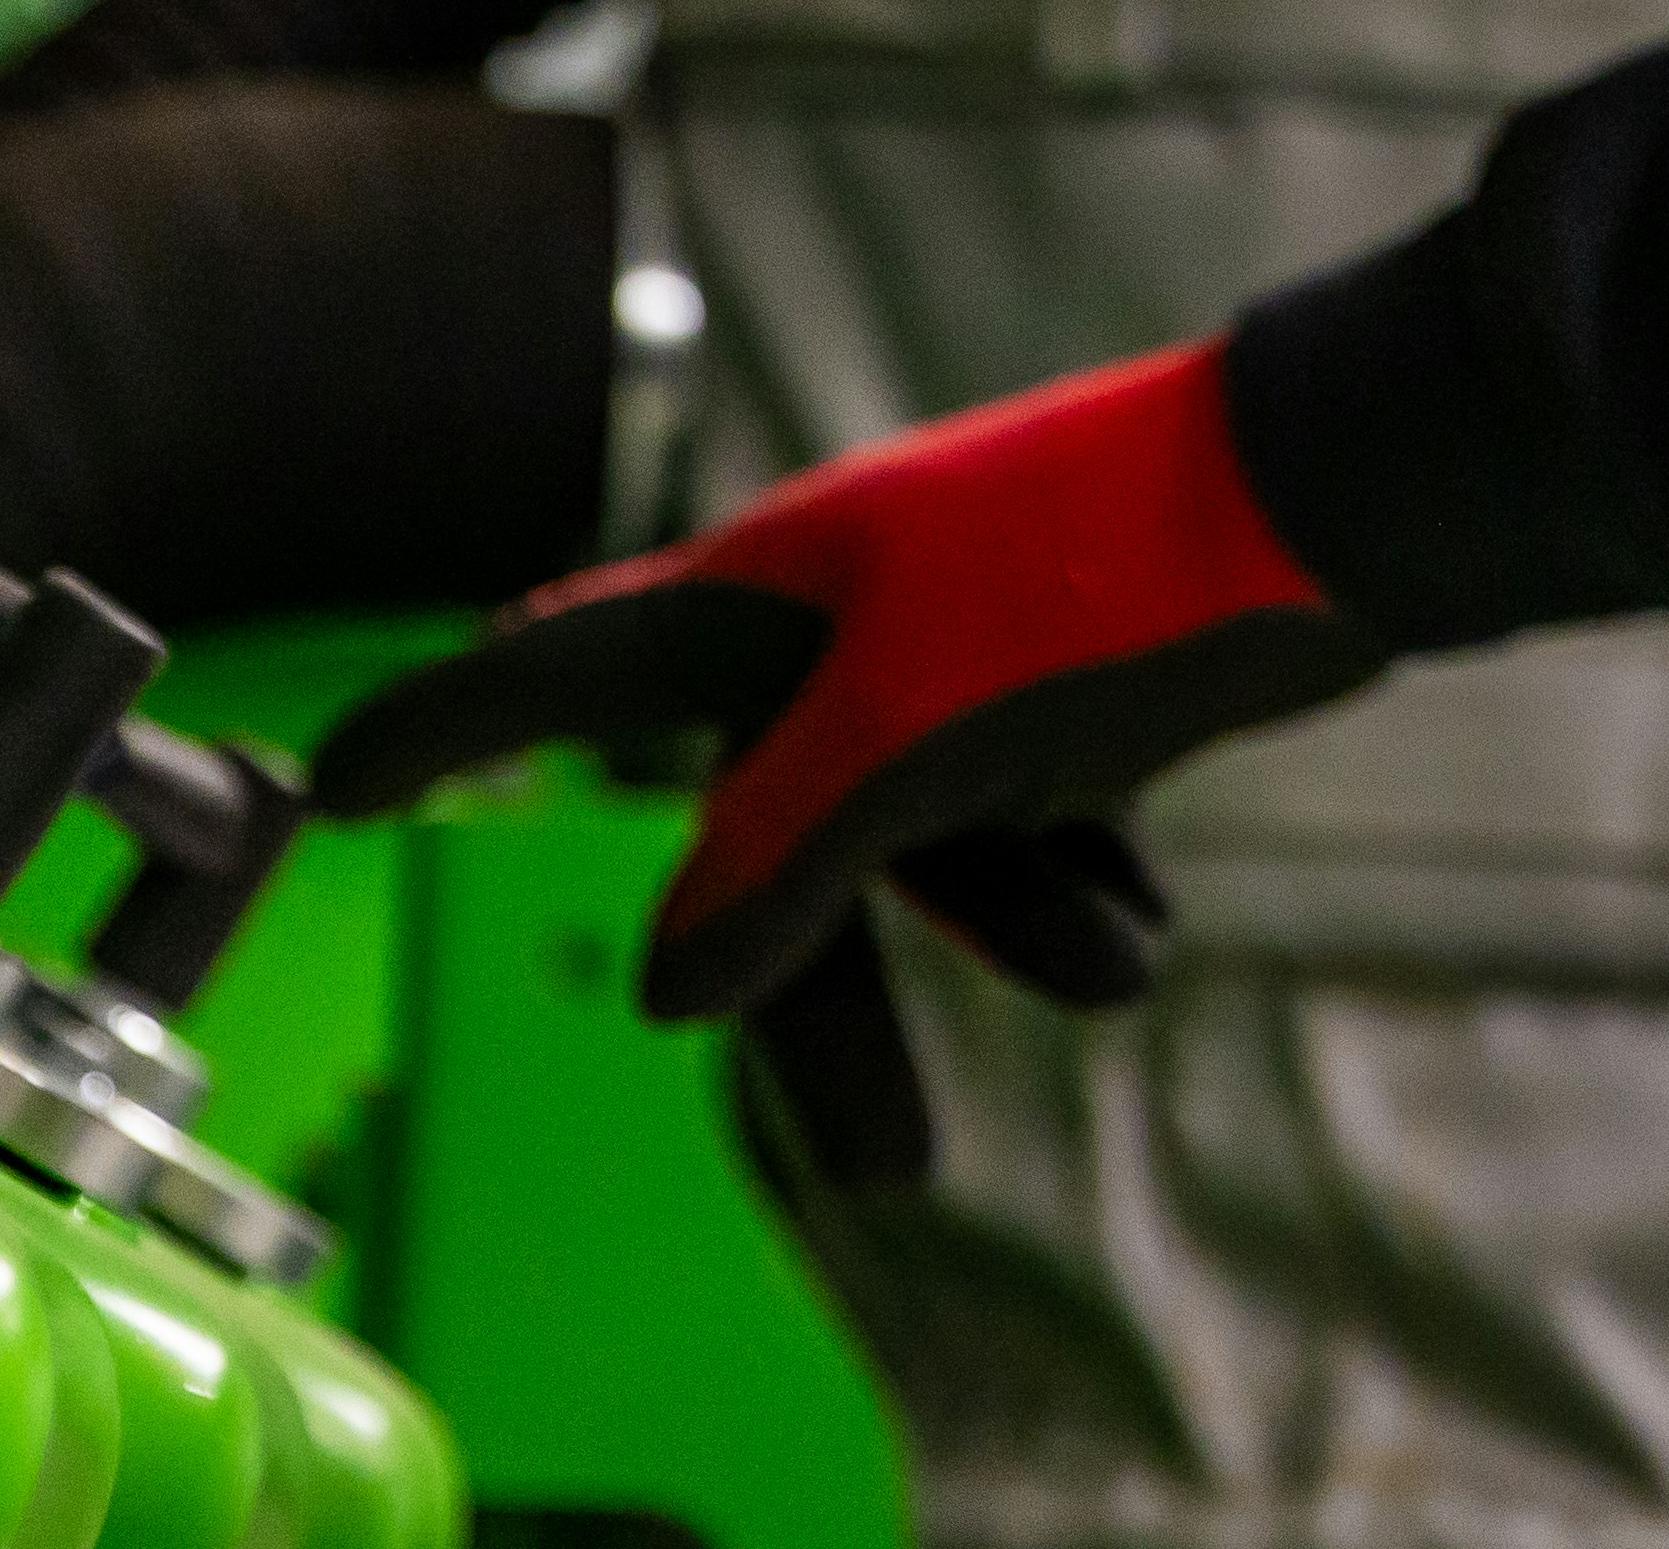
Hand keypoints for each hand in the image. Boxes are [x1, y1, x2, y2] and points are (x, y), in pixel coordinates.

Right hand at [304, 332, 1385, 1021]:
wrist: (1339, 500)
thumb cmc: (1102, 581)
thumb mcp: (916, 737)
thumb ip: (782, 857)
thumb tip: (674, 991)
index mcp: (770, 595)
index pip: (562, 669)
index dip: (447, 725)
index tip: (329, 781)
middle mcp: (845, 622)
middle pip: (769, 840)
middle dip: (833, 1005)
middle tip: (893, 1169)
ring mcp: (960, 652)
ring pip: (917, 850)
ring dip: (1003, 937)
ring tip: (1112, 972)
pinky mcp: (1066, 686)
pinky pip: (1025, 828)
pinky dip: (1075, 882)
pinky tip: (1138, 908)